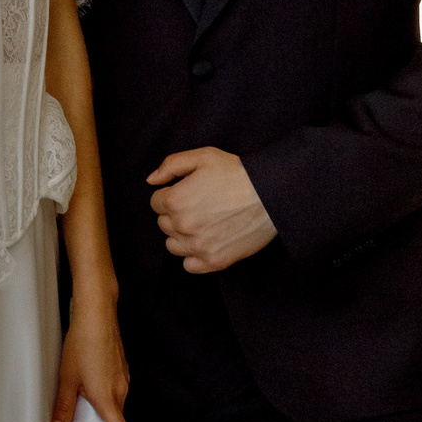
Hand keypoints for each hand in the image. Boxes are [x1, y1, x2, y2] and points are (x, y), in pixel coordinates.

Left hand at [51, 296, 129, 421]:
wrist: (98, 315)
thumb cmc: (82, 345)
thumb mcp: (67, 379)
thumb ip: (64, 408)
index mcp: (108, 398)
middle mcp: (121, 391)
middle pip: (118, 420)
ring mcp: (124, 379)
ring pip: (117, 405)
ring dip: (104, 414)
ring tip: (84, 413)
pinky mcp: (122, 368)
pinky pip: (117, 391)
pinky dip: (106, 398)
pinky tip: (90, 390)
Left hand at [148, 146, 275, 272]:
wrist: (271, 193)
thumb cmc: (238, 173)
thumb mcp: (203, 156)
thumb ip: (171, 165)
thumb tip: (151, 180)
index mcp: (175, 200)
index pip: (156, 203)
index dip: (171, 195)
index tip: (188, 192)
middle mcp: (183, 226)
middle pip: (163, 224)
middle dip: (176, 214)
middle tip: (199, 205)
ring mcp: (198, 246)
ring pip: (173, 246)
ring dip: (182, 235)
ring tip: (203, 223)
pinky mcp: (214, 261)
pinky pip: (189, 266)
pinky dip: (194, 256)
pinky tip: (206, 241)